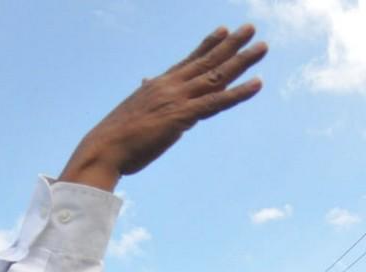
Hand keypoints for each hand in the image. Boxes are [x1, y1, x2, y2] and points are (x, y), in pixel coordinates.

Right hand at [60, 24, 267, 190]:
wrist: (103, 148)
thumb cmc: (116, 137)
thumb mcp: (133, 112)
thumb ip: (146, 96)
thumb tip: (146, 82)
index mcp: (159, 85)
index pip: (189, 60)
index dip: (208, 44)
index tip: (223, 30)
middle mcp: (171, 86)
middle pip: (208, 61)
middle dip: (232, 44)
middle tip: (251, 29)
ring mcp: (178, 99)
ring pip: (217, 76)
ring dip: (242, 60)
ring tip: (262, 46)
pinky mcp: (183, 117)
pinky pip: (217, 102)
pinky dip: (238, 93)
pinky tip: (257, 83)